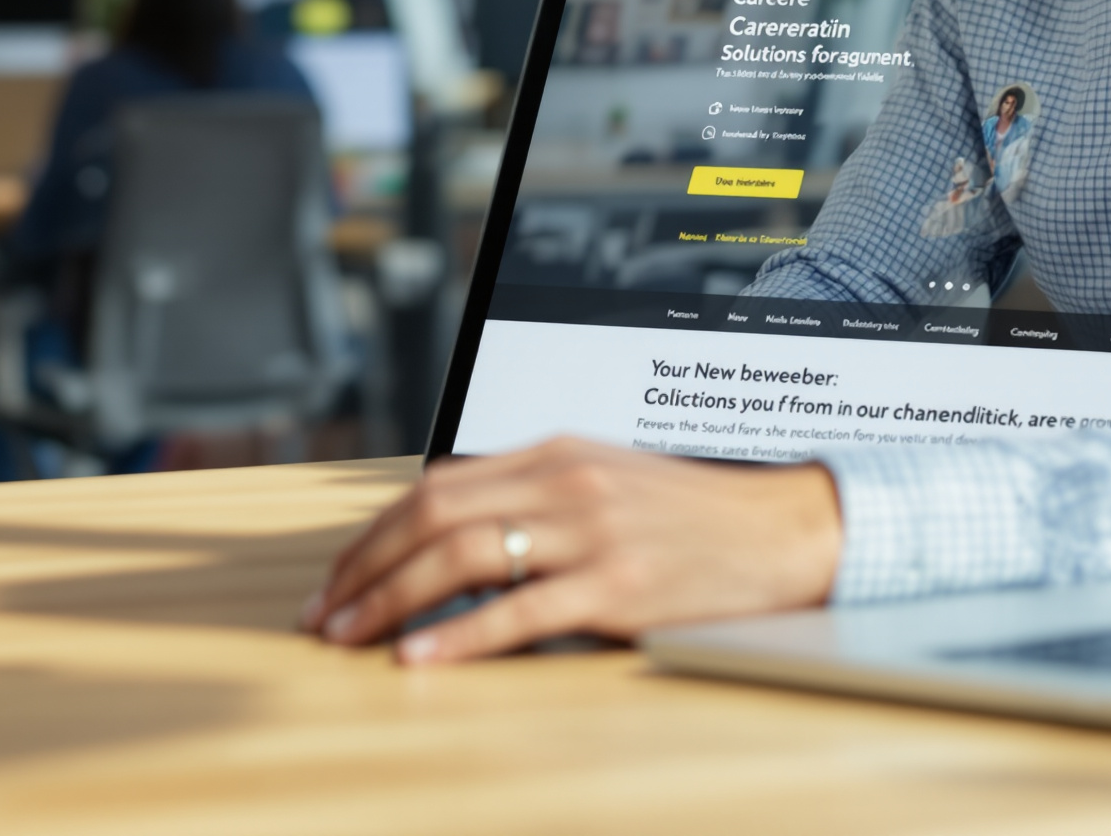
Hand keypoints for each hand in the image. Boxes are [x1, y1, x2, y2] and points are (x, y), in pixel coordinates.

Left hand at [299, 437, 842, 663]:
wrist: (787, 527)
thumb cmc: (694, 516)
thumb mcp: (605, 481)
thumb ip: (533, 497)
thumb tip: (450, 534)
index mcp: (555, 453)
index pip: (434, 488)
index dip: (373, 536)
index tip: (337, 580)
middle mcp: (566, 481)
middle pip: (432, 516)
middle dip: (364, 569)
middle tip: (324, 616)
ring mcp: (593, 531)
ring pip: (462, 556)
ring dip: (391, 600)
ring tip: (352, 637)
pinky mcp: (620, 584)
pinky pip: (521, 609)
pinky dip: (460, 635)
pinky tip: (422, 656)